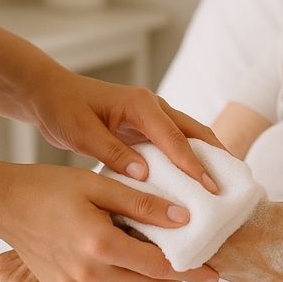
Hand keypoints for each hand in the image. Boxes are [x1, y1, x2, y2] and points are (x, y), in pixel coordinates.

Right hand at [0, 164, 217, 281]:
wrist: (7, 204)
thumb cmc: (52, 187)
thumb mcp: (100, 186)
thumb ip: (143, 204)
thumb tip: (184, 218)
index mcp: (100, 244)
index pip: (159, 266)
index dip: (191, 270)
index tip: (214, 271)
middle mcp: (87, 273)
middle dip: (176, 279)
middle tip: (194, 264)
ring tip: (165, 260)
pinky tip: (131, 265)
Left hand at [28, 68, 223, 191]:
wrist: (50, 93)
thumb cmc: (63, 109)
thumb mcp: (82, 133)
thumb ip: (113, 152)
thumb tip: (144, 174)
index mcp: (140, 105)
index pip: (174, 138)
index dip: (193, 164)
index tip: (210, 187)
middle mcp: (152, 106)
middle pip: (194, 131)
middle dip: (216, 157)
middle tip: (232, 185)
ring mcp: (151, 115)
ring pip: (189, 135)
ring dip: (207, 156)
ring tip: (224, 182)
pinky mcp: (146, 126)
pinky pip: (174, 142)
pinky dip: (189, 157)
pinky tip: (195, 179)